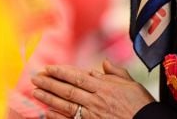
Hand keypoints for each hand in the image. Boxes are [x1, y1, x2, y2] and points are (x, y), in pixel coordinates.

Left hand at [31, 59, 154, 118]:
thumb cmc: (142, 105)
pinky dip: (58, 117)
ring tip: (36, 92)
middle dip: (49, 83)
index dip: (60, 72)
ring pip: (66, 104)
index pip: (76, 76)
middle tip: (35, 78)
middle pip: (67, 89)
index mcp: (104, 86)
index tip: (48, 68)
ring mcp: (93, 114)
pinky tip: (47, 112)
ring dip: (49, 97)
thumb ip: (116, 73)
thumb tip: (104, 63)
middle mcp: (96, 100)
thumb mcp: (132, 84)